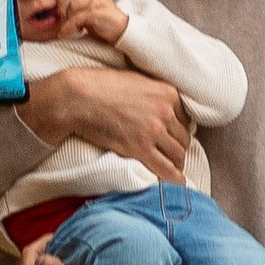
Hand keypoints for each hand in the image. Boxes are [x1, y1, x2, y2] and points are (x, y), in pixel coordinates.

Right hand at [18, 60, 191, 180]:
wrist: (78, 97)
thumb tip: (164, 108)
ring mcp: (153, 131)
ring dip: (175, 164)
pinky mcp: (140, 148)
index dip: (179, 131)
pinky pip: (166, 169)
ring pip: (177, 154)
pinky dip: (174, 179)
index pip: (186, 119)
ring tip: (171, 169)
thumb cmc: (102, 86)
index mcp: (168, 93)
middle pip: (184, 138)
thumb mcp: (137, 81)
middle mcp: (165, 111)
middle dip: (177, 148)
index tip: (173, 139)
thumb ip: (155, 94)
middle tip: (170, 156)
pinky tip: (176, 183)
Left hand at [53, 0, 128, 45]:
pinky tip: (65, 34)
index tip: (61, 14)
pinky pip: (77, 18)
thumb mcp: (92, 14)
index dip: (63, 2)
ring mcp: (97, 3)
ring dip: (66, 18)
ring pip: (73, 5)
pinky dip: (68, 27)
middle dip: (63, 9)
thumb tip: (62, 14)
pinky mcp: (97, 13)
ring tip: (66, 28)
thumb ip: (80, 10)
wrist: (125, 32)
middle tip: (62, 21)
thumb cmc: (107, 26)